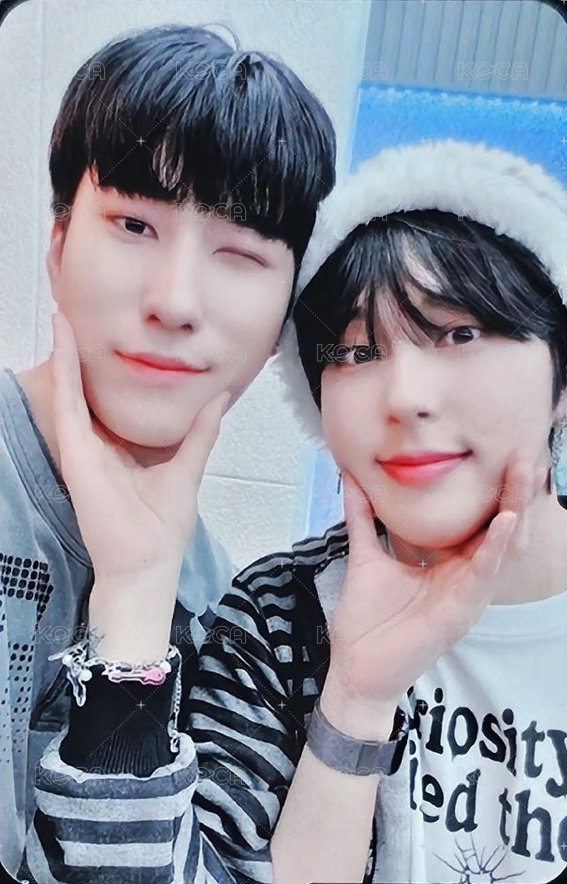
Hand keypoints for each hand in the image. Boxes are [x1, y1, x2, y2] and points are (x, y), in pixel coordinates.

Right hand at [52, 311, 228, 580]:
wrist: (147, 564)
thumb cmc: (162, 527)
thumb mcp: (186, 468)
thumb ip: (199, 433)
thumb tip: (217, 397)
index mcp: (119, 448)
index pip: (109, 400)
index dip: (105, 370)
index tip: (111, 337)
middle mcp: (97, 444)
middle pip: (85, 390)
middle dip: (79, 355)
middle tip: (76, 315)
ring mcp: (83, 446)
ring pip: (70, 389)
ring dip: (66, 352)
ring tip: (63, 315)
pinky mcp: (75, 452)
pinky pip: (66, 402)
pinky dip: (63, 368)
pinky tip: (63, 337)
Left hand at [321, 457, 543, 736]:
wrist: (356, 670)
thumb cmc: (367, 622)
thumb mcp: (366, 556)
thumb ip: (363, 518)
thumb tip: (352, 478)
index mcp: (448, 564)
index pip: (477, 520)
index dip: (491, 488)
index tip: (499, 451)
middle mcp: (465, 576)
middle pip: (498, 528)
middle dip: (514, 491)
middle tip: (523, 452)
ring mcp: (468, 594)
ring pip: (502, 546)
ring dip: (515, 509)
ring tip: (524, 474)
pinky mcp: (462, 611)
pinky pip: (484, 573)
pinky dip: (494, 546)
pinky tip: (504, 520)